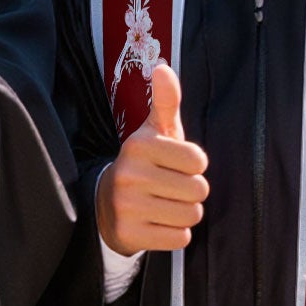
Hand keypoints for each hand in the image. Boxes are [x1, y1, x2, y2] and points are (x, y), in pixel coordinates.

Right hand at [96, 63, 208, 252]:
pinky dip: (175, 234)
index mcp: (139, 145)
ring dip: (185, 213)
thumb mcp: (154, 132)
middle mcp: (129, 174)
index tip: (175, 165)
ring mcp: (127, 206)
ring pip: (191, 215)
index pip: (199, 161)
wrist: (106, 205)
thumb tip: (163, 67)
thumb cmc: (144, 164)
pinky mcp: (130, 234)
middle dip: (191, 192)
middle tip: (170, 188)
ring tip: (165, 205)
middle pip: (199, 190)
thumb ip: (165, 101)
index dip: (194, 166)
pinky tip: (157, 223)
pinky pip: (180, 238)